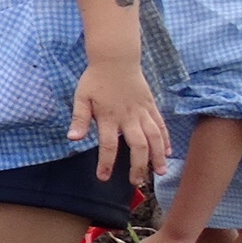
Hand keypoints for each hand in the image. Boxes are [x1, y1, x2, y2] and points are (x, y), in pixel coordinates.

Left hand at [68, 59, 169, 184]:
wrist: (115, 58)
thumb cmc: (95, 79)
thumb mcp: (81, 98)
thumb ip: (79, 119)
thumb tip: (73, 139)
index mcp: (109, 117)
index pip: (108, 145)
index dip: (106, 163)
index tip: (103, 178)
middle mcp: (128, 117)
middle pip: (137, 145)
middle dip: (138, 166)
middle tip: (136, 183)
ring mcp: (142, 112)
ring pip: (154, 137)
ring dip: (158, 156)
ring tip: (160, 173)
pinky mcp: (151, 106)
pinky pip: (161, 125)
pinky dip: (165, 139)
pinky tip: (168, 152)